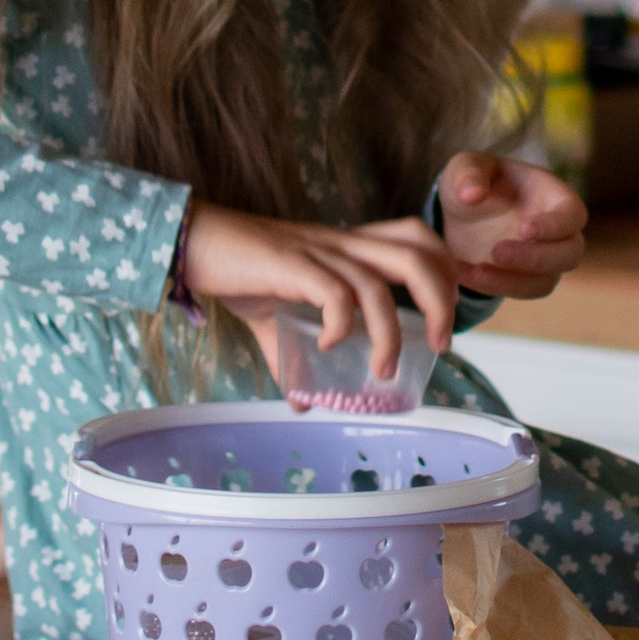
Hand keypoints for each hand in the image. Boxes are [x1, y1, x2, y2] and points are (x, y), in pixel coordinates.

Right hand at [179, 202, 460, 383]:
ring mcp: (318, 253)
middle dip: (440, 299)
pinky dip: (341, 325)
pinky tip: (327, 346)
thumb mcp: (276, 314)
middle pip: (417, 254)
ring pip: (379, 282)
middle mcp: (342, 243)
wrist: (195, 241)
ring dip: (390, 331)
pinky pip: (334, 293)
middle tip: (439, 344)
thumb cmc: (240, 271)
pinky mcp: (291, 265)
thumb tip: (302, 402)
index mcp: (348, 246)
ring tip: (383, 368)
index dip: (444, 269)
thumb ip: (293, 353)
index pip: (416, 237)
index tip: (444, 317)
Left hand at [437, 149, 585, 300]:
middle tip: (496, 252)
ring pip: (547, 281)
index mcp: (553, 195)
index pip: (572, 214)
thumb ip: (469, 174)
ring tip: (476, 271)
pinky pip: (522, 292)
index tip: (524, 229)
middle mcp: (557, 231)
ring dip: (513, 281)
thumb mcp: (466, 167)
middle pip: (570, 254)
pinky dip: (495, 287)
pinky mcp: (527, 279)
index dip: (556, 225)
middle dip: (536, 258)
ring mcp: (545, 258)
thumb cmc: (475, 181)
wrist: (460, 213)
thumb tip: (472, 194)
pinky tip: (465, 274)